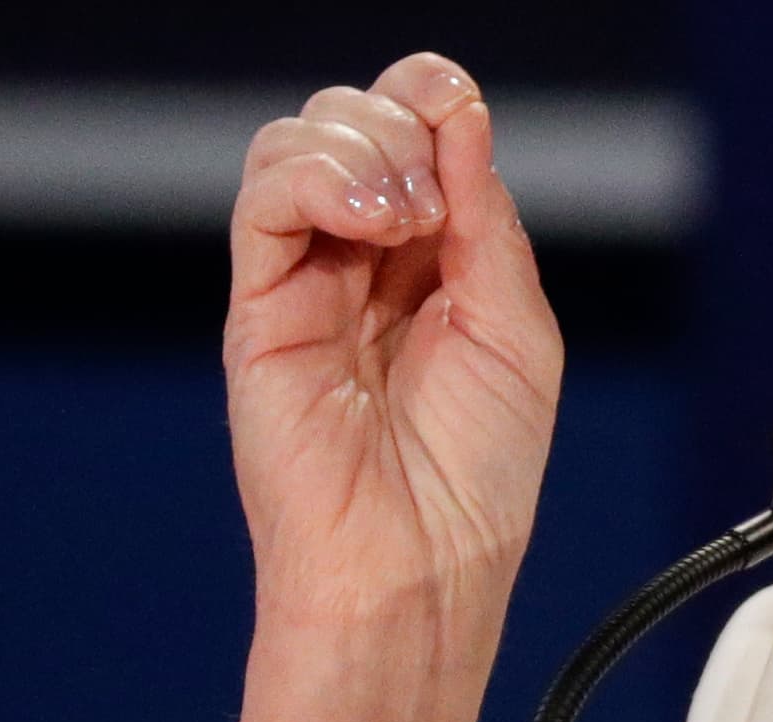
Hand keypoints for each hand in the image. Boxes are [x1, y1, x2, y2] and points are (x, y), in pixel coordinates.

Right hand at [210, 52, 563, 721]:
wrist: (414, 565)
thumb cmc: (473, 477)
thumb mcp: (514, 327)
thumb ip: (484, 219)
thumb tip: (459, 116)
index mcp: (430, 269)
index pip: (415, 143)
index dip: (433, 105)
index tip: (458, 111)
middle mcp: (362, 267)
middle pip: (353, 125)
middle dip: (400, 127)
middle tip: (435, 203)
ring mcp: (305, 284)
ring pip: (298, 145)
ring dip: (363, 151)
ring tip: (406, 222)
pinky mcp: (258, 307)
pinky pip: (265, 198)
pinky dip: (319, 177)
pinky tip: (372, 222)